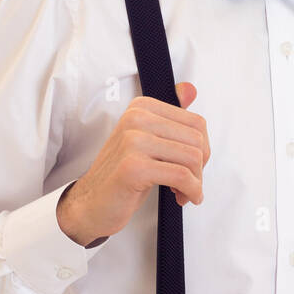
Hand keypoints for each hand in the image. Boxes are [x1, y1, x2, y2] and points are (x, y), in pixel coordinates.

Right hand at [57, 82, 210, 245]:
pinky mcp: (134, 166)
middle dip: (200, 168)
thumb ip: (171, 118)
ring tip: (183, 192)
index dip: (202, 150)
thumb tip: (190, 89)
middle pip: (197, 141)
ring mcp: (133, 141)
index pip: (197, 123)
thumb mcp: (149, 142)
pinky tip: (182, 198)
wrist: (91, 203)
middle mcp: (136, 118)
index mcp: (141, 107)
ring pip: (192, 158)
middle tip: (188, 184)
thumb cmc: (123, 175)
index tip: (191, 166)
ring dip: (195, 182)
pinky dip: (190, 191)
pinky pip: (181, 176)